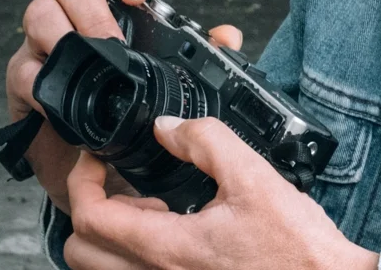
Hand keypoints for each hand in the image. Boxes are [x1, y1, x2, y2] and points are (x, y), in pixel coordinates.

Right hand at [6, 0, 244, 214]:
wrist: (103, 174)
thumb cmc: (136, 117)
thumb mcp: (173, 87)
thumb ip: (202, 58)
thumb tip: (226, 36)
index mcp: (117, 7)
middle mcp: (77, 17)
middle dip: (90, 6)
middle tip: (112, 43)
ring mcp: (46, 46)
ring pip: (39, 13)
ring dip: (62, 37)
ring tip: (88, 68)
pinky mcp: (23, 83)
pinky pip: (23, 71)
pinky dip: (42, 84)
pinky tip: (61, 102)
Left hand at [62, 116, 378, 269]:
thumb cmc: (298, 249)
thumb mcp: (254, 177)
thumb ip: (207, 141)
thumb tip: (167, 126)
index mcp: (169, 248)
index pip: (90, 217)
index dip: (84, 178)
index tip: (98, 156)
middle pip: (82, 251)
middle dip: (90, 208)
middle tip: (122, 181)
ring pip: (105, 269)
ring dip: (112, 234)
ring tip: (151, 205)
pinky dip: (136, 252)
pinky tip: (174, 228)